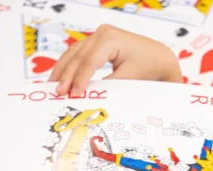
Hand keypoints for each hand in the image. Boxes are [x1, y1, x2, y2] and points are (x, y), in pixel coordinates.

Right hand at [50, 24, 182, 95]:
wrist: (159, 57)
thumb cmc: (148, 66)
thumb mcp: (130, 78)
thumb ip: (109, 85)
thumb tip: (89, 95)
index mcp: (110, 39)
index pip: (89, 61)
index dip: (79, 79)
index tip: (73, 94)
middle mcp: (102, 33)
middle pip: (78, 56)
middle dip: (67, 75)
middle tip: (57, 92)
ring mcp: (99, 35)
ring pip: (75, 53)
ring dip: (63, 70)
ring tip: (53, 85)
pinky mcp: (98, 41)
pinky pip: (79, 53)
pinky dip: (70, 65)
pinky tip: (61, 76)